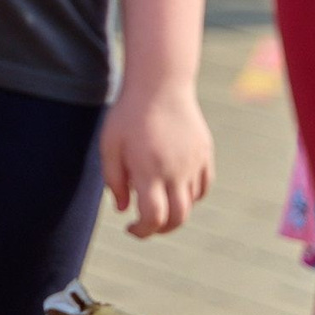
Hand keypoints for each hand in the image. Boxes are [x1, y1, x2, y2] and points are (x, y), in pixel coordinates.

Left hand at [99, 79, 213, 237]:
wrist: (160, 83)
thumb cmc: (128, 114)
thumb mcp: (110, 145)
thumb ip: (113, 179)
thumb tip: (122, 208)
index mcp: (149, 170)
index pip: (154, 217)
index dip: (142, 231)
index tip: (131, 228)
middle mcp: (176, 170)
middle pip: (178, 218)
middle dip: (161, 229)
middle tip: (146, 225)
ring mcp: (194, 163)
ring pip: (191, 203)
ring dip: (174, 210)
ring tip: (157, 200)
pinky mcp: (204, 154)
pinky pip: (203, 187)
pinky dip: (191, 196)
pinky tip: (175, 189)